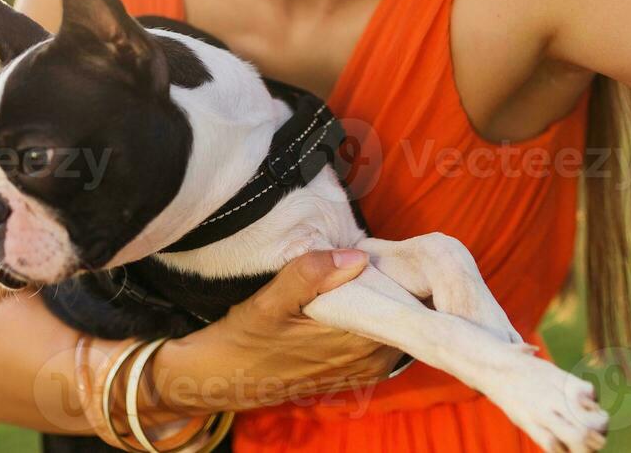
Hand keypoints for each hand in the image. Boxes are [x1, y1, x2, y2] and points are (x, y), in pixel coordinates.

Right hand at [147, 249, 403, 415]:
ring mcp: (366, 369)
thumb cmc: (245, 338)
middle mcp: (370, 360)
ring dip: (389, 300)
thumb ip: (310, 274)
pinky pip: (383, 338)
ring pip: (396, 325)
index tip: (399, 252)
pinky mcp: (357, 372)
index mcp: (357, 342)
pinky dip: (378, 317)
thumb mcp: (269, 301)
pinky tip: (361, 296)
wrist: (223, 378)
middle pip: (406, 313)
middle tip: (386, 254)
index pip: (406, 304)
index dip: (406, 275)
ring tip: (374, 270)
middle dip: (400, 284)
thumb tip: (357, 256)